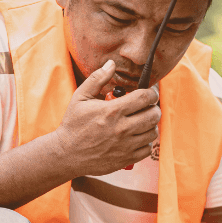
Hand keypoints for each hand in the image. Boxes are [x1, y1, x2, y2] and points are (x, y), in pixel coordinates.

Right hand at [52, 59, 160, 176]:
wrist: (67, 154)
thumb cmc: (73, 124)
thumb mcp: (80, 97)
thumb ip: (97, 79)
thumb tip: (111, 64)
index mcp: (112, 111)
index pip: (145, 97)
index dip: (152, 93)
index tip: (149, 92)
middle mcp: (122, 128)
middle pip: (154, 114)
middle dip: (153, 107)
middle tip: (147, 106)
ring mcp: (126, 145)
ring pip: (153, 131)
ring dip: (150, 124)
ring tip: (141, 120)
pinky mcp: (127, 158)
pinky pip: (147, 148)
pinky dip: (145, 141)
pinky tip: (136, 136)